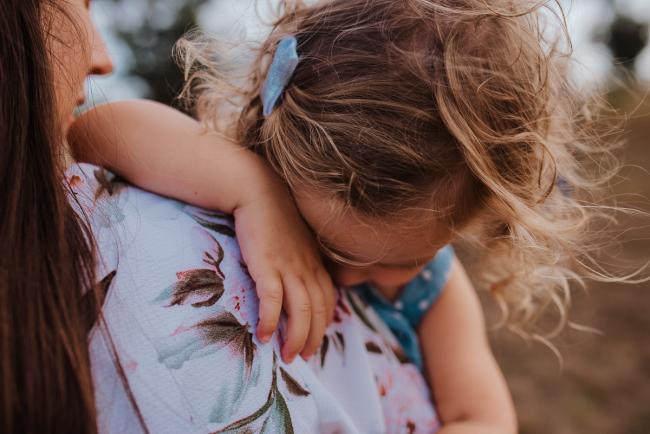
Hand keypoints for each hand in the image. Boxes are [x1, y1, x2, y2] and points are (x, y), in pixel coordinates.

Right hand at [234, 180, 336, 362]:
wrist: (257, 190)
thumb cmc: (273, 215)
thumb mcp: (295, 240)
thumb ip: (301, 261)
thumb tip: (298, 282)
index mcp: (315, 263)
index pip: (328, 302)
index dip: (323, 326)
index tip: (314, 342)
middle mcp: (307, 267)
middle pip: (318, 312)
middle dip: (313, 339)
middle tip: (303, 358)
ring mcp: (289, 266)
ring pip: (301, 311)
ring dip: (296, 338)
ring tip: (288, 356)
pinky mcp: (267, 264)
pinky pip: (273, 300)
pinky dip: (271, 321)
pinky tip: (263, 336)